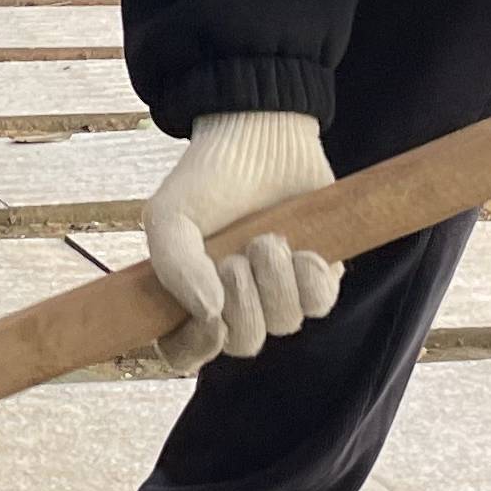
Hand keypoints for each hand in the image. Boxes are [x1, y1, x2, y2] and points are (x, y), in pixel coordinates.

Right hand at [142, 111, 341, 373]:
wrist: (259, 137)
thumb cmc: (208, 178)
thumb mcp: (169, 217)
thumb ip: (175, 267)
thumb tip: (209, 314)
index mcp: (190, 297)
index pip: (187, 353)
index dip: (198, 347)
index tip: (211, 319)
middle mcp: (235, 303)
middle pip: (245, 343)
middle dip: (244, 302)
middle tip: (237, 257)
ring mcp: (279, 293)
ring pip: (285, 324)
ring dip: (275, 281)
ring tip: (268, 239)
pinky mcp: (317, 276)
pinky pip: (321, 304)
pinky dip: (311, 279)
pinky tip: (303, 251)